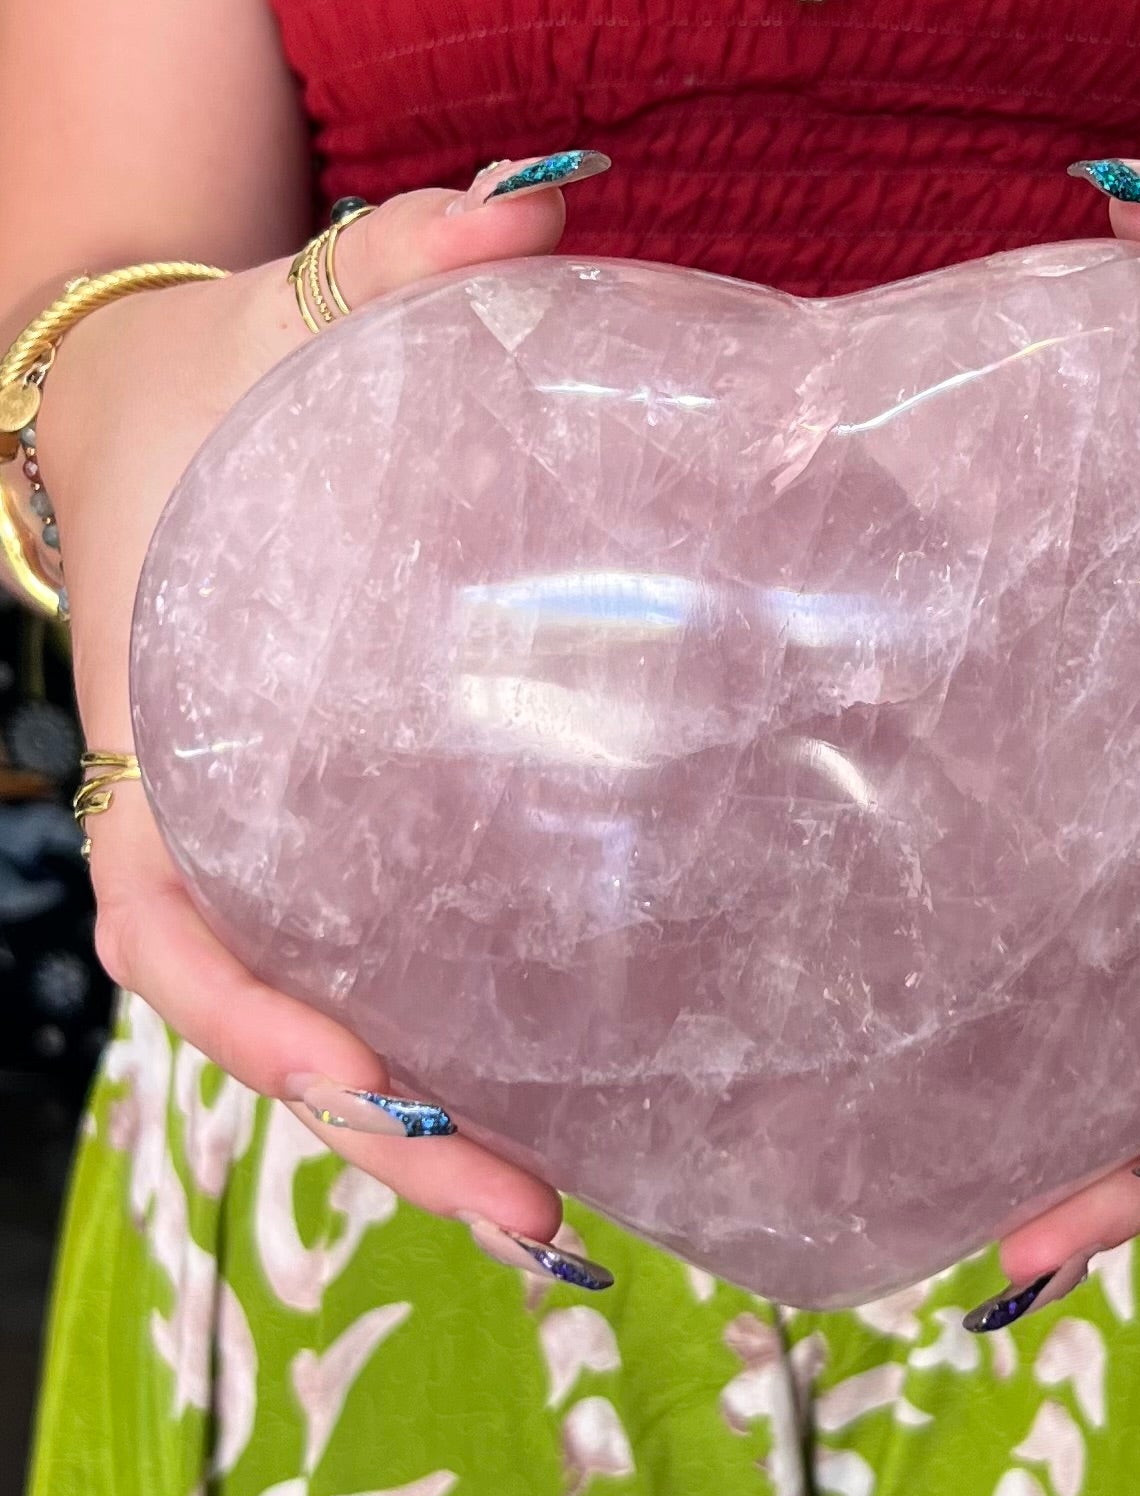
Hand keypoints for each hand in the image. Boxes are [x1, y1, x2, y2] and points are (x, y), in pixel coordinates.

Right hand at [42, 157, 615, 1289]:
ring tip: (559, 1222)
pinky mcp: (333, 851)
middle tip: (534, 1219)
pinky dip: (441, 1064)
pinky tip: (553, 1113)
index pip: (171, 919)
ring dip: (424, 1144)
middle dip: (382, 1138)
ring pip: (319, 1041)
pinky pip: (369, 979)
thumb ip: (395, 265)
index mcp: (166, 737)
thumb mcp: (275, 319)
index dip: (251, 1013)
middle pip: (266, 1031)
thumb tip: (547, 211)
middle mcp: (205, 825)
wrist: (161, 414)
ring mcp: (269, 853)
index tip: (362, 1080)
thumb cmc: (207, 389)